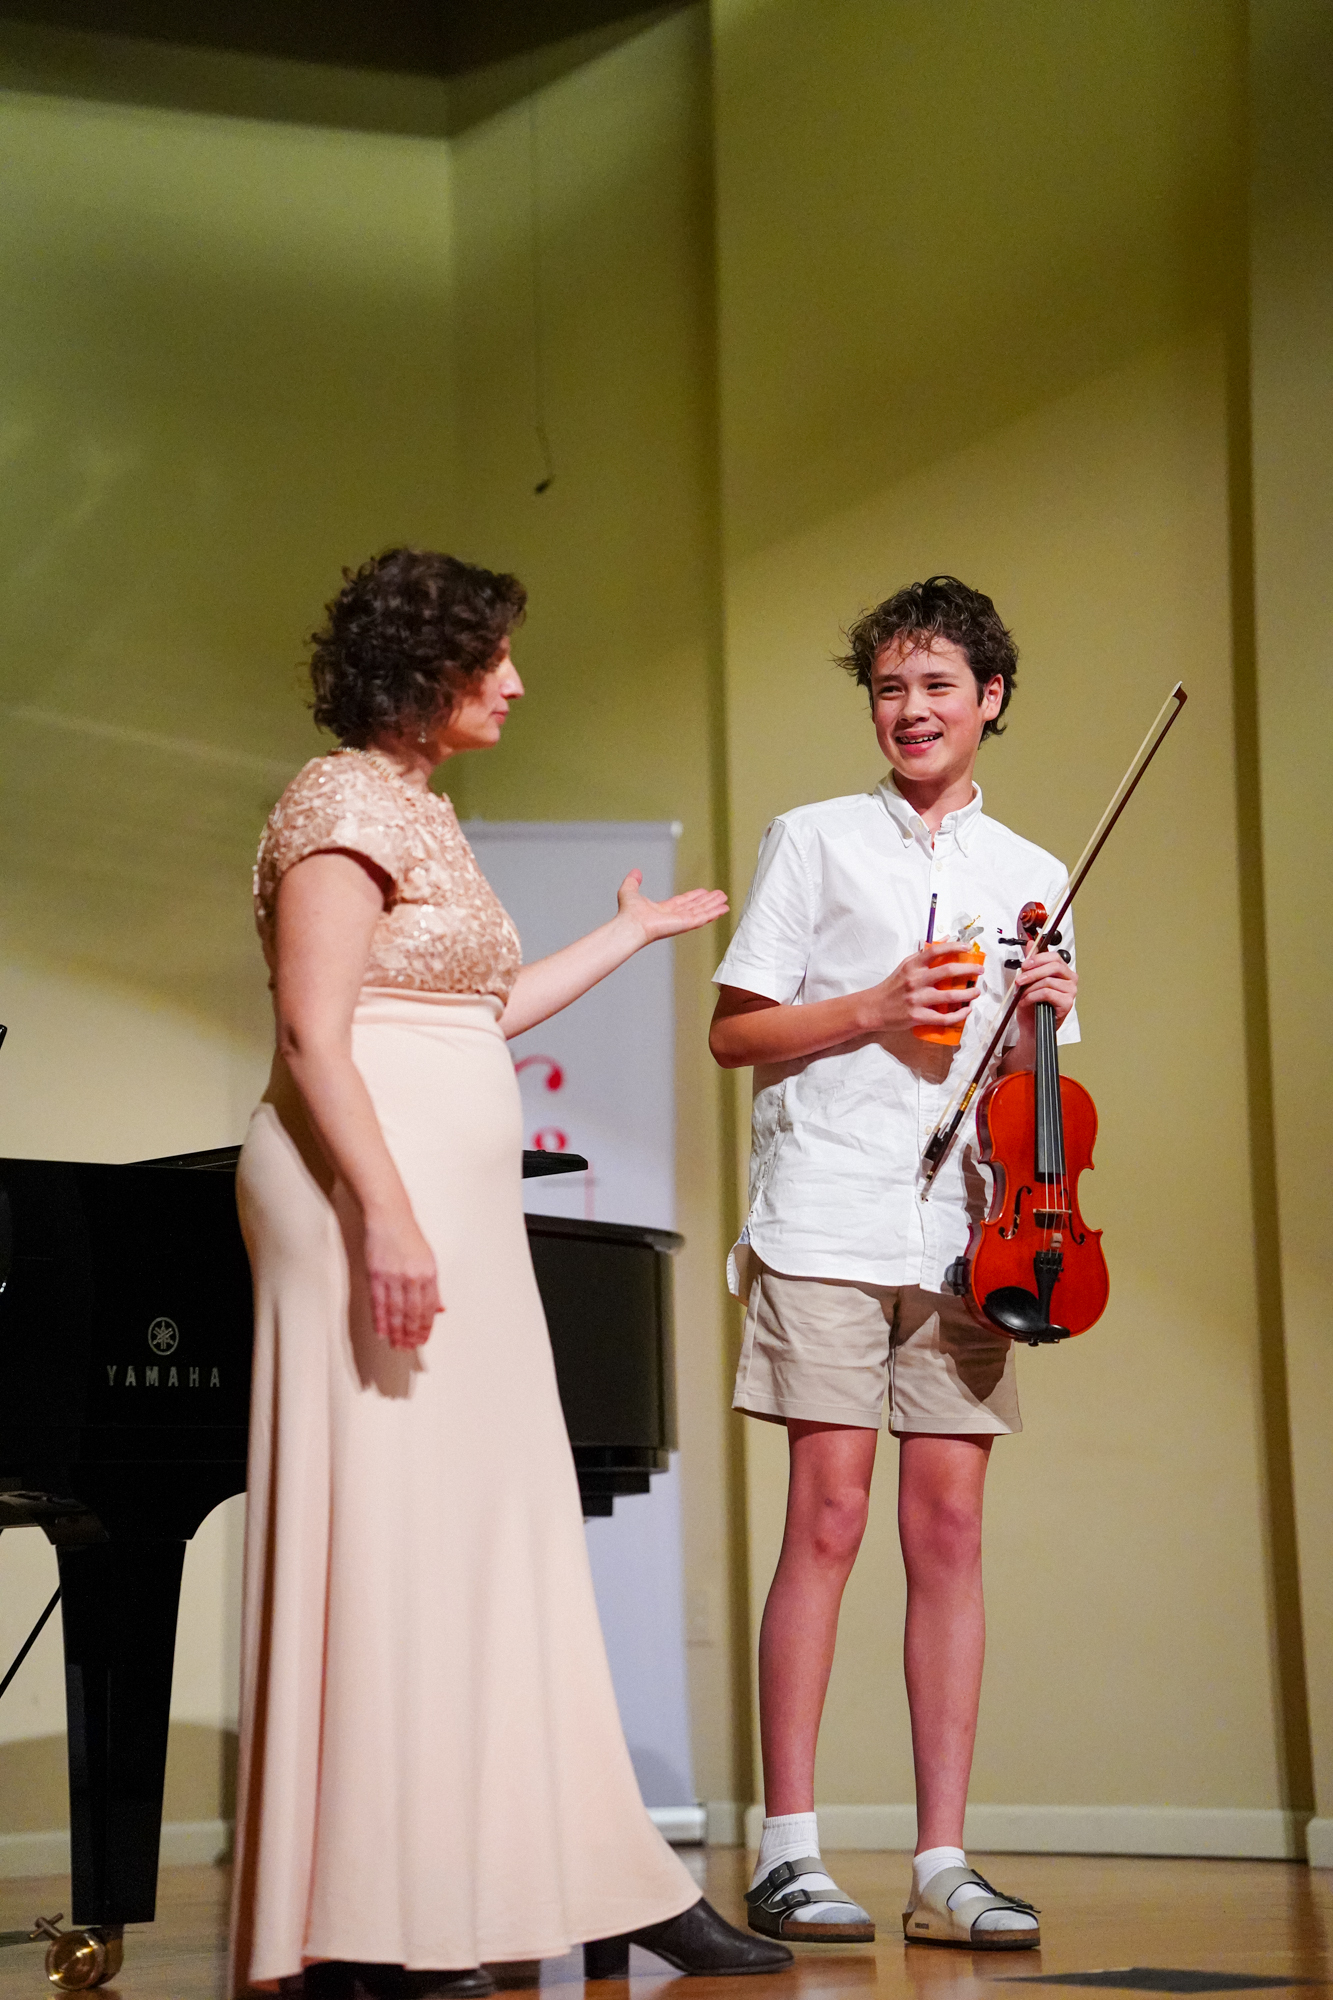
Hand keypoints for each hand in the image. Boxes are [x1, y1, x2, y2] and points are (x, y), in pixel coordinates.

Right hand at [363, 1205, 441, 1349]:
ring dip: (396, 1332)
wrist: (390, 1218)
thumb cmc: (409, 1238)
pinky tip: (382, 1332)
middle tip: (408, 1349)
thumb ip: (433, 1288)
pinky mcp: (376, 1275)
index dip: (425, 1328)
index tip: (422, 1341)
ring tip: (396, 1345)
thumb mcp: (428, 1261)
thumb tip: (440, 1310)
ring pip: (396, 1312)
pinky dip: (380, 1320)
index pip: (428, 1309)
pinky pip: (378, 1303)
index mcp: (429, 1274)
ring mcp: (394, 1277)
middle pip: (412, 1313)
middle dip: (411, 1334)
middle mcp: (413, 1277)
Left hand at [615, 869, 728, 945]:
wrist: (630, 924)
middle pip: (695, 907)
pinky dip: (714, 913)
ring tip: (725, 899)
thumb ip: (633, 881)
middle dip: (708, 901)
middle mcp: (674, 917)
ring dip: (714, 905)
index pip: (682, 902)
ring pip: (702, 912)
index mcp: (662, 910)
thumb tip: (635, 871)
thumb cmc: (628, 913)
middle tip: (720, 895)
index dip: (694, 896)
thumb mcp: (629, 890)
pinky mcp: (686, 924)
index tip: (704, 891)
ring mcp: (681, 921)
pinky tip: (724, 909)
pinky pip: (703, 917)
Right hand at [865, 944, 983, 1035]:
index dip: (954, 947)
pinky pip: (943, 1017)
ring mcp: (917, 999)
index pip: (936, 950)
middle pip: (948, 971)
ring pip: (949, 996)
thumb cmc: (891, 987)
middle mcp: (915, 980)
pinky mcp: (918, 1016)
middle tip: (980, 971)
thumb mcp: (905, 966)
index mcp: (912, 966)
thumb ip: (925, 954)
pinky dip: (958, 1015)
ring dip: (968, 994)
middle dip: (969, 970)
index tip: (968, 947)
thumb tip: (946, 939)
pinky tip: (966, 1011)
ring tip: (976, 992)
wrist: (873, 1008)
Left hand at [1010, 941, 1077, 1049]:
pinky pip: (1047, 993)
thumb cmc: (1032, 1005)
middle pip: (1054, 966)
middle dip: (1033, 972)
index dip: (1038, 958)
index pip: (1054, 957)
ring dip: (1030, 988)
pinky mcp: (1067, 1003)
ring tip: (1021, 995)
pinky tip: (1026, 1002)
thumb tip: (1031, 943)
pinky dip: (1032, 997)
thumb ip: (1031, 962)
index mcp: (1063, 972)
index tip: (1024, 964)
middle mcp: (1070, 980)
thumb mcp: (1028, 980)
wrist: (1031, 1026)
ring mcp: (1070, 992)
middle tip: (1019, 980)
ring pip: (1048, 981)